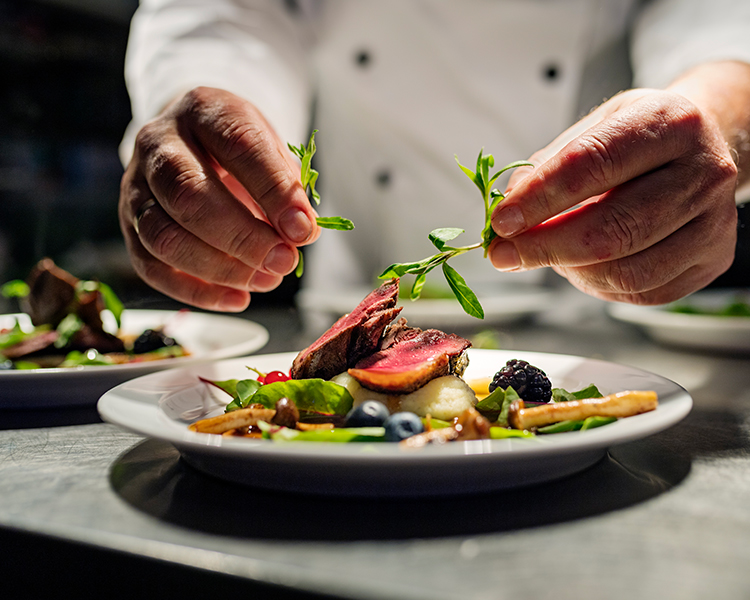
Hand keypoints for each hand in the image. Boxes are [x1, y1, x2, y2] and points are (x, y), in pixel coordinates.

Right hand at [119, 87, 319, 310]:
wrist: (191, 140)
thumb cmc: (238, 149)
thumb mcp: (269, 148)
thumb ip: (285, 185)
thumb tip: (300, 233)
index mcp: (203, 110)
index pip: (237, 145)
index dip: (273, 190)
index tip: (303, 228)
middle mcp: (158, 143)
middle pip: (189, 195)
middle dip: (242, 237)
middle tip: (283, 261)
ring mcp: (135, 186)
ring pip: (163, 237)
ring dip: (220, 268)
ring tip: (267, 280)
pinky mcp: (129, 225)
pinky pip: (152, 267)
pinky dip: (197, 292)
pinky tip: (238, 298)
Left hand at [488, 88, 738, 303]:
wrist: (702, 146)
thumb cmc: (640, 138)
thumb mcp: (594, 127)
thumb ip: (547, 165)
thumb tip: (507, 209)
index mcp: (670, 122)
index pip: (591, 164)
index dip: (539, 199)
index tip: (501, 222)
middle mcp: (704, 171)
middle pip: (612, 229)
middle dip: (544, 247)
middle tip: (503, 254)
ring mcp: (714, 221)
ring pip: (626, 271)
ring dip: (569, 270)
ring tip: (545, 254)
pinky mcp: (713, 259)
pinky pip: (642, 292)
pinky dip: (597, 286)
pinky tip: (580, 265)